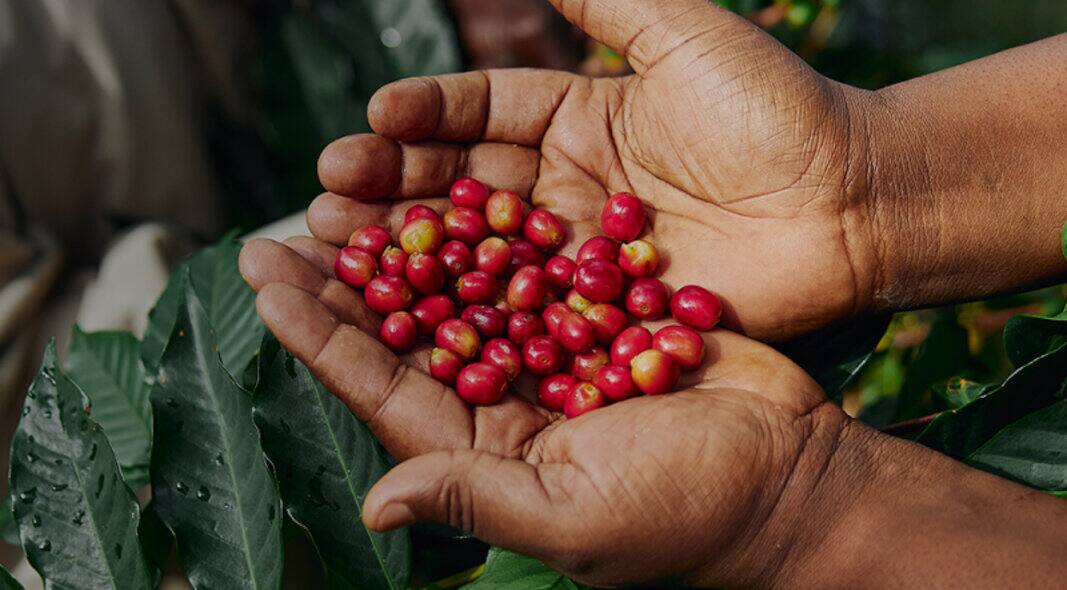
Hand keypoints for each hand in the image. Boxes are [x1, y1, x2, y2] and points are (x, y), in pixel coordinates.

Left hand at [239, 235, 850, 586]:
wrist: (791, 474)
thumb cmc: (688, 515)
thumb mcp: (574, 519)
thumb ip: (476, 500)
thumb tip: (377, 508)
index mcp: (485, 453)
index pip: (383, 390)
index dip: (322, 337)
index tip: (267, 280)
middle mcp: (505, 402)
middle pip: (409, 332)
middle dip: (347, 281)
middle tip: (290, 222)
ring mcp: (551, 356)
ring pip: (462, 290)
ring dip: (409, 244)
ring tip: (355, 193)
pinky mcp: (597, 318)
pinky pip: (531, 266)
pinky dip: (492, 228)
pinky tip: (453, 186)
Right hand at [313, 0, 882, 340]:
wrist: (852, 202)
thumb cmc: (775, 110)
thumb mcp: (682, 31)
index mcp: (580, 114)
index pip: (482, 112)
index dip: (425, 115)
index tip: (371, 120)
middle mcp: (569, 184)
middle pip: (464, 184)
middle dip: (394, 186)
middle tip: (327, 195)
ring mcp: (581, 254)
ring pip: (481, 250)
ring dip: (412, 250)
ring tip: (340, 245)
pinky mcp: (603, 312)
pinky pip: (527, 309)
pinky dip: (472, 311)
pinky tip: (413, 313)